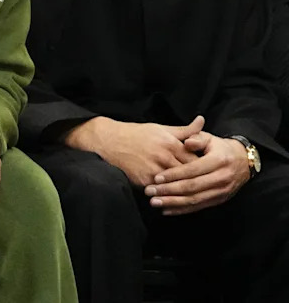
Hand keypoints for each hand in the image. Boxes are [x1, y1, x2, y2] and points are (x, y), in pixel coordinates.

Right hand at [64, 115, 204, 187]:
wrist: (109, 141)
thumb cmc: (136, 134)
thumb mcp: (161, 128)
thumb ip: (185, 130)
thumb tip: (202, 120)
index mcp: (171, 143)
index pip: (196, 160)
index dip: (205, 168)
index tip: (211, 173)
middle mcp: (164, 157)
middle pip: (188, 175)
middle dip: (198, 181)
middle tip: (208, 189)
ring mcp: (154, 170)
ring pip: (176, 186)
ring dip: (184, 192)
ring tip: (193, 196)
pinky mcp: (144, 180)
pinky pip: (161, 192)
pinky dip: (168, 196)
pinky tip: (174, 200)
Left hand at [145, 133, 251, 215]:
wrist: (243, 162)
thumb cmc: (220, 148)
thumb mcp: (210, 138)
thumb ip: (197, 137)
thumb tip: (187, 142)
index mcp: (218, 161)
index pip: (192, 170)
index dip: (174, 174)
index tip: (156, 177)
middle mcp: (221, 178)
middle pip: (192, 187)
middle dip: (169, 190)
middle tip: (149, 191)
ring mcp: (221, 191)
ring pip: (194, 200)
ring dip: (173, 203)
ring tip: (154, 202)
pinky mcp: (219, 200)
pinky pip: (199, 207)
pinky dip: (182, 210)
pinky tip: (167, 210)